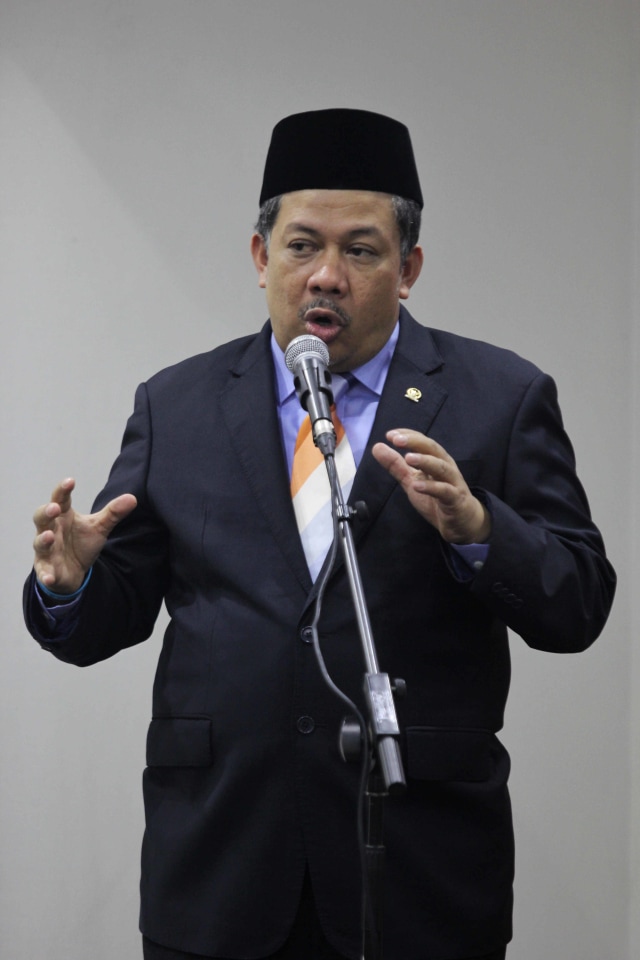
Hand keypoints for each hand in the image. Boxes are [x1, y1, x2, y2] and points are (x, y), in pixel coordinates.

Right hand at [32, 478, 136, 593]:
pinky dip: (45, 575)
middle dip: (46, 512)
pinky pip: (44, 572)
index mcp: (63, 516)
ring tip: (49, 536)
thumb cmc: (82, 543)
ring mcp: (46, 550)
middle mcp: (51, 530)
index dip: (63, 490)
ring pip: (39, 543)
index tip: (70, 481)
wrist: (75, 571)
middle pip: (42, 518)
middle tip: (54, 508)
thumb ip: (113, 513)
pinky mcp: (46, 569)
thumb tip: (132, 498)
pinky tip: (49, 577)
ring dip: (43, 539)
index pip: (60, 499)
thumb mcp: (99, 527)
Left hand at [372, 429, 490, 543]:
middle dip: (415, 442)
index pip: (422, 442)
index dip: (408, 436)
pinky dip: (431, 487)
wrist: (461, 523)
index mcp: (435, 459)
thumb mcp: (412, 480)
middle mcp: (446, 467)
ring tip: (408, 458)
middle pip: (433, 449)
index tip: (390, 435)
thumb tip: (377, 447)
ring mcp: (452, 482)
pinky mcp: (455, 499)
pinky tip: (416, 486)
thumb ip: (396, 465)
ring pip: (441, 467)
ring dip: (425, 461)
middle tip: (397, 440)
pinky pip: (444, 491)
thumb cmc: (437, 498)